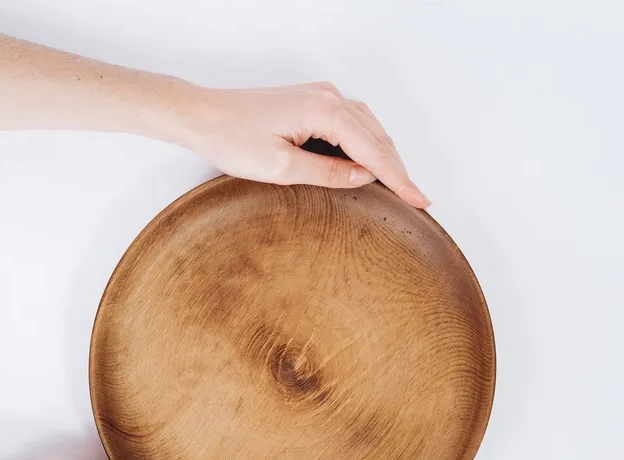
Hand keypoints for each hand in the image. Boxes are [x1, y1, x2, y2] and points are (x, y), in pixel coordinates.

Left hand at [157, 81, 430, 207]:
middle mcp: (328, 97)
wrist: (202, 116)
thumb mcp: (281, 168)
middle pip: (378, 136)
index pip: (374, 150)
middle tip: (418, 199)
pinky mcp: (311, 102)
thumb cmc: (232, 139)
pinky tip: (370, 163)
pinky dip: (367, 144)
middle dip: (399, 169)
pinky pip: (352, 123)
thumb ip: (328, 173)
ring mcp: (320, 96)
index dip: (400, 179)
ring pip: (368, 128)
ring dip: (385, 157)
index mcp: (324, 111)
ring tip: (400, 187)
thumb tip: (365, 178)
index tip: (421, 200)